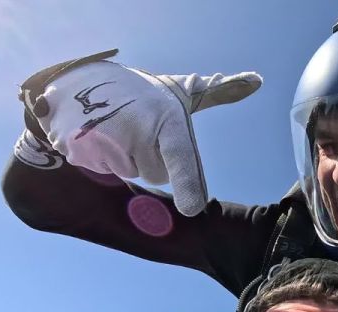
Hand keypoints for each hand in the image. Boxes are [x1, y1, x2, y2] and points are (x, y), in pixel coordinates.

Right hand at [34, 61, 260, 215]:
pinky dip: (96, 159)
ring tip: (116, 128)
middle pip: (155, 175)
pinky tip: (95, 135)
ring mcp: (107, 137)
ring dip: (122, 159)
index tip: (191, 208)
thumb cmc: (143, 92)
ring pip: (128, 174)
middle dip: (148, 159)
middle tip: (137, 129)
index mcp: (168, 119)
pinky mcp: (79, 145)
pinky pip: (100, 171)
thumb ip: (218, 91)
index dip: (187, 182)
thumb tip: (258, 80)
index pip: (181, 156)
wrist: (83, 77)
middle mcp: (139, 127)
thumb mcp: (182, 90)